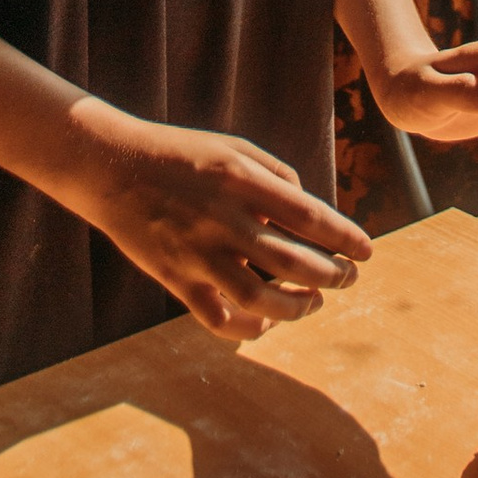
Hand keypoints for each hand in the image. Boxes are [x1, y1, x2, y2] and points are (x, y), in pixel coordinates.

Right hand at [74, 113, 371, 342]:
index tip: (368, 251)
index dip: (345, 237)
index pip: (309, 215)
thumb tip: (311, 209)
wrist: (109, 165)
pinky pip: (218, 319)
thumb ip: (276, 175)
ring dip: (298, 308)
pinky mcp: (175, 278)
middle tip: (349, 278)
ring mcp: (197, 253)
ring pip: (260, 300)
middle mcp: (223, 218)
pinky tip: (268, 324)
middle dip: (333, 275)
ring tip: (315, 301)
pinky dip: (249, 330)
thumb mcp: (233, 147)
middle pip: (293, 262)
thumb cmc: (179, 153)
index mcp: (241, 179)